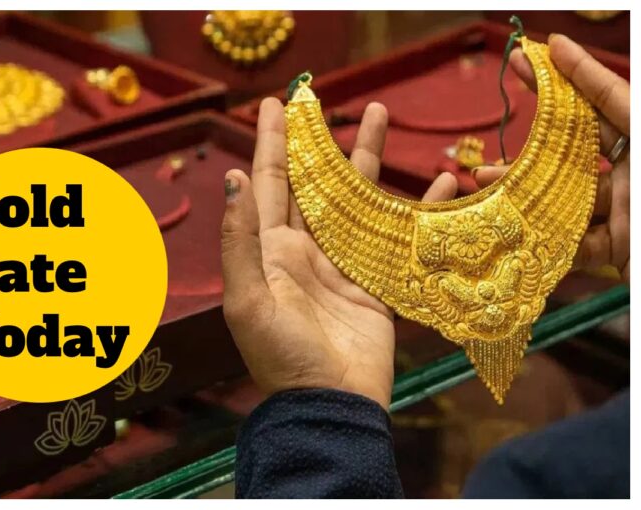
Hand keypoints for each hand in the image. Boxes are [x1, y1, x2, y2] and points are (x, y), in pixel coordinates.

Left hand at [220, 98, 457, 408]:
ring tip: (379, 118)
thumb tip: (232, 178)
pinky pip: (394, 234)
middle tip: (326, 100)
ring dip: (366, 160)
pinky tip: (436, 181)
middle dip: (320, 141)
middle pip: (314, 183)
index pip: (268, 183)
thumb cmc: (282, 358)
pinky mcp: (376, 281)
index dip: (270, 143)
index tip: (275, 104)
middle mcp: (304, 249)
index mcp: (270, 250)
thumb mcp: (248, 300)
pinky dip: (414, 207)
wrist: (329, 406)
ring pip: (355, 199)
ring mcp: (341, 263)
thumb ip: (242, 240)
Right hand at [474, 34, 629, 281]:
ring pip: (566, 197)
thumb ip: (619, 100)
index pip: (607, 100)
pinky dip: (543, 237)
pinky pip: (574, 242)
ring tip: (482, 181)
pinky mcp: (617, 249)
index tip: (533, 54)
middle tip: (498, 114)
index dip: (572, 74)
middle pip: (577, 147)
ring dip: (523, 192)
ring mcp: (624, 212)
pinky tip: (512, 228)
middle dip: (533, 136)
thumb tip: (571, 48)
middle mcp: (635, 174)